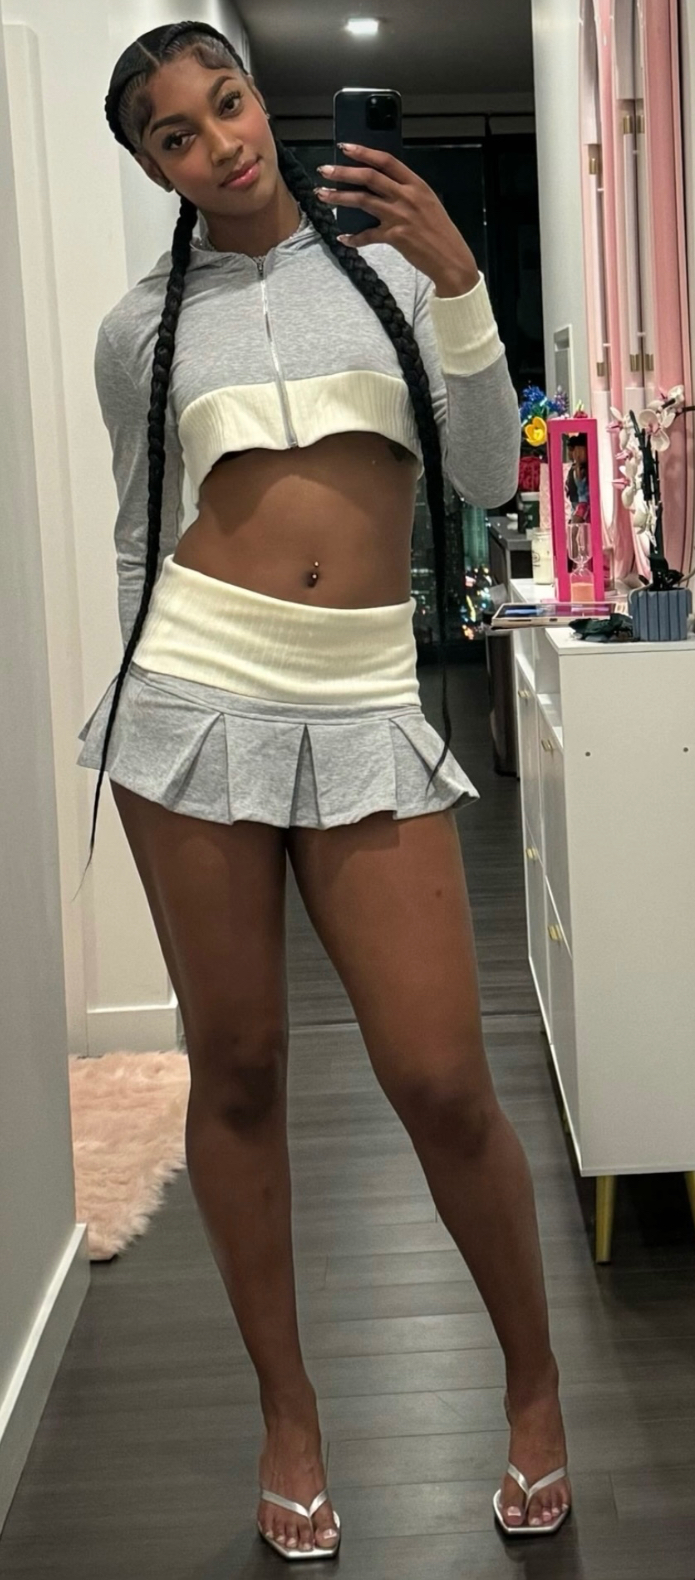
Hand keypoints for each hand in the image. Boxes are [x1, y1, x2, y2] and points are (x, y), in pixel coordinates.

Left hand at [314, 142, 478, 293]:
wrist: (450, 259)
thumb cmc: (439, 231)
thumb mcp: (427, 203)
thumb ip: (406, 192)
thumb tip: (380, 185)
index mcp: (416, 184)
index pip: (386, 160)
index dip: (363, 152)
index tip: (345, 147)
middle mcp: (406, 196)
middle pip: (369, 177)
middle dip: (343, 172)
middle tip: (324, 170)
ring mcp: (399, 216)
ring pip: (363, 200)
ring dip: (339, 197)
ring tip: (322, 194)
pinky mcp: (394, 237)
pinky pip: (367, 235)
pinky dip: (353, 238)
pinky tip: (343, 238)